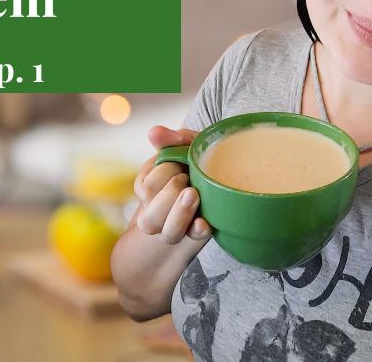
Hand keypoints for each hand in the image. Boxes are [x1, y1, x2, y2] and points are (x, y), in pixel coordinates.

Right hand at [132, 125, 212, 243]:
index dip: (164, 174)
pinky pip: (192, 238)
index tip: (179, 166)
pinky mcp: (197, 233)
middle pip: (149, 216)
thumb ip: (170, 139)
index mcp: (150, 188)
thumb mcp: (186, 145)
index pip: (146, 188)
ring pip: (167, 233)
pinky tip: (203, 222)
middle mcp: (158, 212)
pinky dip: (197, 230)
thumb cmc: (199, 159)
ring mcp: (176, 227)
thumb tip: (153, 133)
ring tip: (194, 193)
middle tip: (186, 178)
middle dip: (170, 193)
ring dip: (180, 212)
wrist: (226, 176)